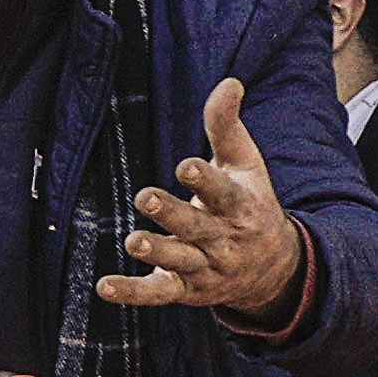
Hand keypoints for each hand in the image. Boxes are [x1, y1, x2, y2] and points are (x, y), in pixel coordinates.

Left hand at [97, 73, 307, 325]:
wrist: (273, 270)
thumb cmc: (251, 203)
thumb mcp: (246, 163)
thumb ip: (227, 126)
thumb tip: (229, 82)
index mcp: (240, 206)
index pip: (223, 193)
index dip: (204, 179)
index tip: (185, 165)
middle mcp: (224, 239)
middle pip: (197, 227)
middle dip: (172, 214)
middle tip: (145, 197)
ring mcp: (205, 268)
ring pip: (179, 261)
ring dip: (157, 253)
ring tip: (133, 242)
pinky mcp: (185, 290)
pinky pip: (157, 294)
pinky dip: (131, 293)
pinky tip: (104, 287)